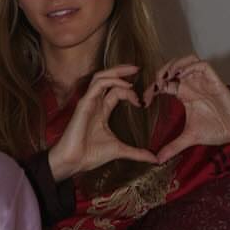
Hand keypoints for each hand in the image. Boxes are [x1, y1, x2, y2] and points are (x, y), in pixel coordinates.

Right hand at [47, 66, 158, 182]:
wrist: (74, 162)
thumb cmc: (90, 155)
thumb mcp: (120, 150)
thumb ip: (137, 152)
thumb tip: (154, 159)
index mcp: (102, 111)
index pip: (115, 92)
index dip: (129, 91)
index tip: (142, 101)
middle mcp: (95, 104)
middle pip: (107, 79)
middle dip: (122, 71)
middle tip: (137, 68)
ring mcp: (89, 102)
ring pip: (101, 77)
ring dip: (117, 72)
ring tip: (132, 70)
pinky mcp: (84, 103)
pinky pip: (98, 84)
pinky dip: (112, 81)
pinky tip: (125, 85)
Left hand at [144, 56, 229, 163]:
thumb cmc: (217, 130)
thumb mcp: (189, 138)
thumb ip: (173, 147)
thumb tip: (158, 160)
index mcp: (184, 94)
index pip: (164, 83)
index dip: (152, 88)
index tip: (144, 100)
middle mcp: (193, 85)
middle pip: (173, 67)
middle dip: (161, 71)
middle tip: (155, 85)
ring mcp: (203, 81)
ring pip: (187, 60)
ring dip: (175, 65)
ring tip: (167, 77)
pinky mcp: (215, 80)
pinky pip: (202, 65)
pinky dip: (191, 66)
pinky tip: (183, 77)